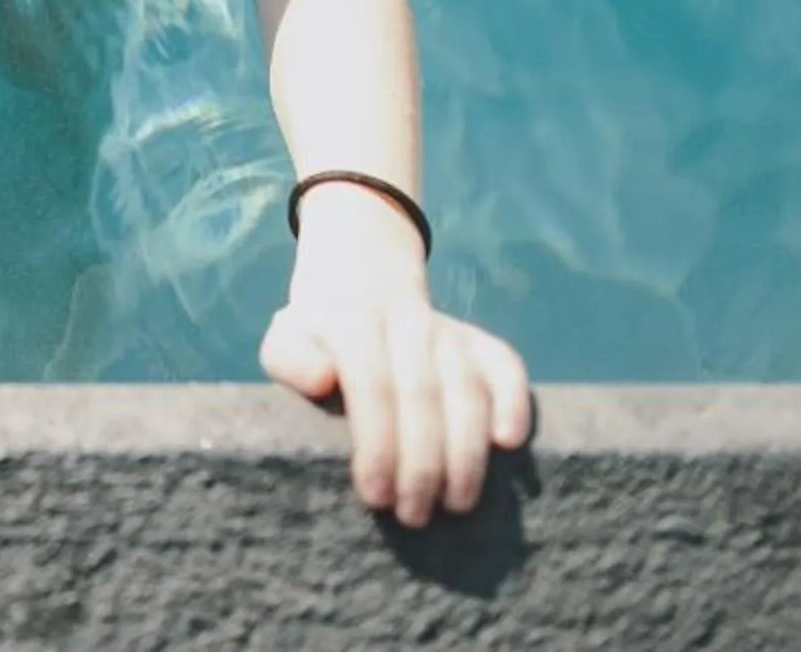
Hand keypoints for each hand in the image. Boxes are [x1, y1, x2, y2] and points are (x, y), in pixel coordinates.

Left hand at [258, 208, 531, 526]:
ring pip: (467, 387)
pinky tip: (509, 444)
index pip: (372, 386)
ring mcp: (448, 330)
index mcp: (353, 323)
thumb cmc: (317, 336)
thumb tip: (321, 381)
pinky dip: (514, 401)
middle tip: (414, 516)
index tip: (377, 497)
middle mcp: (406, 322)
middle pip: (423, 394)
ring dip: (467, 450)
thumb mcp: (285, 340)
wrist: (360, 283)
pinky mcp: (480, 341)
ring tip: (457, 504)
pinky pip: (506, 365)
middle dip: (422, 463)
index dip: (377, 445)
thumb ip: (290, 358)